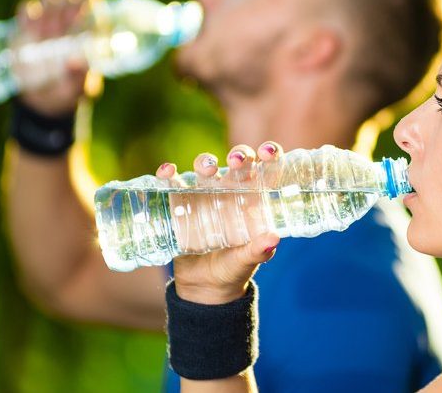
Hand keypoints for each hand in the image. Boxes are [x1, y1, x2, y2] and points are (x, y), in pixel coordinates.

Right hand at [13, 0, 104, 115]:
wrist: (43, 100)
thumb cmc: (69, 92)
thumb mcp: (78, 90)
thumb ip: (79, 77)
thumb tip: (74, 62)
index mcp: (90, 32)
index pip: (92, 2)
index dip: (87, 3)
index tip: (81, 14)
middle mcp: (71, 22)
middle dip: (65, 7)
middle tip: (60, 28)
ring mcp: (49, 22)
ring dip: (47, 9)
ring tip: (45, 33)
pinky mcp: (27, 27)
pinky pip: (27, 7)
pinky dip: (27, 12)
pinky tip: (29, 29)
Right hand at [157, 142, 282, 304]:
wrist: (203, 287)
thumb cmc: (233, 270)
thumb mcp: (247, 261)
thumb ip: (259, 250)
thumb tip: (274, 238)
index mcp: (253, 200)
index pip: (265, 170)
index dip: (269, 155)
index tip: (268, 153)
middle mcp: (231, 191)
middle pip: (236, 162)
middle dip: (238, 155)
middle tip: (236, 161)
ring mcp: (205, 195)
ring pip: (206, 168)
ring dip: (205, 162)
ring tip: (206, 169)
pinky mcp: (180, 203)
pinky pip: (174, 183)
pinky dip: (169, 174)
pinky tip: (167, 172)